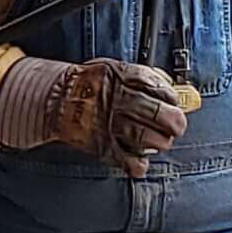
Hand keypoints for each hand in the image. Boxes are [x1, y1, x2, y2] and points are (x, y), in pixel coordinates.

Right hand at [0, 57, 189, 178]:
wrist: (54, 99)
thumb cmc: (88, 84)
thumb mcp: (113, 68)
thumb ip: (140, 76)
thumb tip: (168, 86)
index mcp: (122, 78)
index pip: (159, 87)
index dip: (171, 97)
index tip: (174, 102)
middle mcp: (117, 100)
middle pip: (159, 114)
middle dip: (175, 122)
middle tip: (176, 126)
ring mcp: (109, 124)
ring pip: (148, 138)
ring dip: (161, 142)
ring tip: (161, 141)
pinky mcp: (102, 145)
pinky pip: (127, 160)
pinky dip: (139, 164)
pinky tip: (141, 160)